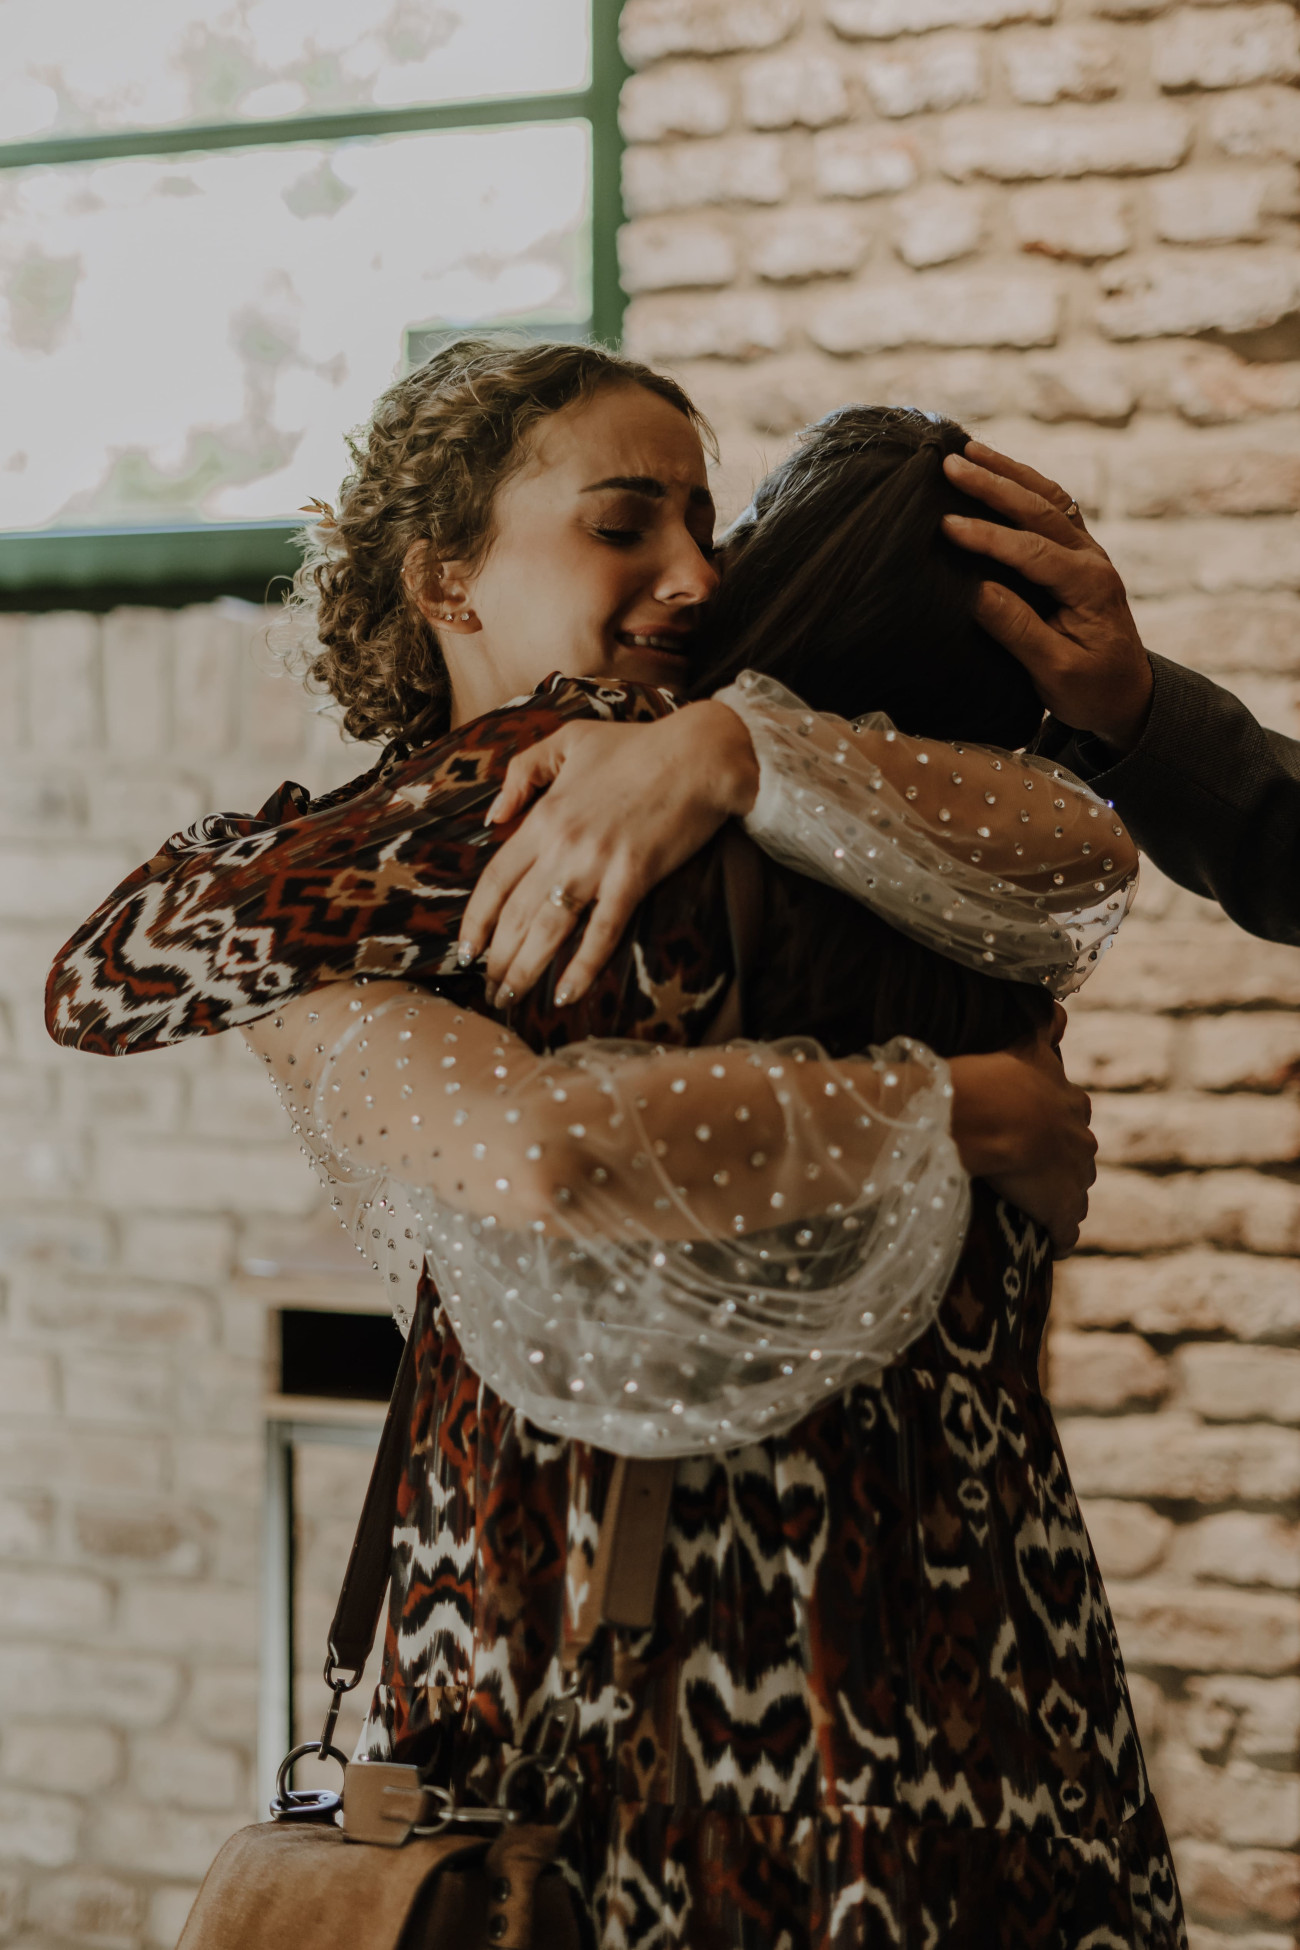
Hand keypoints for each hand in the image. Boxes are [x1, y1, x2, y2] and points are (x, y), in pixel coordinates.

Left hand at [458, 701, 760, 1005]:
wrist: (699, 754)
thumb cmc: (636, 745)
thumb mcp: (567, 740)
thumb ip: (522, 773)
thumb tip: (493, 817)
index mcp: (543, 817)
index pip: (495, 880)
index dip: (476, 920)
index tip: (466, 950)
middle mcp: (562, 846)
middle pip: (516, 914)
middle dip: (497, 958)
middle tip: (489, 989)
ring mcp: (597, 864)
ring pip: (549, 929)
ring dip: (525, 969)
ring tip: (509, 1000)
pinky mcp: (634, 878)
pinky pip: (603, 931)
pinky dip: (584, 966)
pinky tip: (567, 995)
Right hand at [941, 440, 1153, 752]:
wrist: (1125, 695)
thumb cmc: (1090, 690)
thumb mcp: (1054, 672)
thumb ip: (1019, 630)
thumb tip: (976, 592)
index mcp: (1089, 586)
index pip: (1033, 550)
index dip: (988, 536)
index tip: (946, 526)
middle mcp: (1091, 558)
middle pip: (1041, 508)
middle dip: (994, 483)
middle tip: (949, 464)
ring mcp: (1086, 550)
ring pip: (1048, 497)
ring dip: (1008, 471)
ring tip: (967, 450)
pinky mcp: (1076, 552)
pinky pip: (1049, 505)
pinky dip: (1020, 482)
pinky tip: (994, 469)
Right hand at [949, 1008, 1095, 1255]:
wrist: (992, 1115)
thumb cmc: (1002, 1077)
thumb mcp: (1026, 1042)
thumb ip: (1044, 1024)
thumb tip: (1059, 1009)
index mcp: (1073, 1105)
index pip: (1074, 1116)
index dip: (1054, 1124)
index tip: (1034, 1130)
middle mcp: (1082, 1142)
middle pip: (1079, 1157)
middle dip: (1061, 1164)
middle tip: (1029, 1170)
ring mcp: (1074, 1180)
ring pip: (1076, 1194)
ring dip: (1060, 1201)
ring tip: (1035, 1208)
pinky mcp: (1061, 1212)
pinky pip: (1066, 1231)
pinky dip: (1059, 1236)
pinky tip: (1048, 1242)